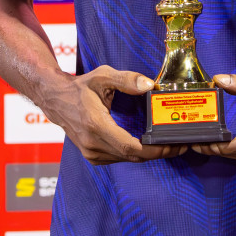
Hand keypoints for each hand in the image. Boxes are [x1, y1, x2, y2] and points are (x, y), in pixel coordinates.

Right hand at [40, 65, 186, 164]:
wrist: (56, 100)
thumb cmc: (80, 87)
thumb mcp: (103, 76)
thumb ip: (127, 79)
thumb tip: (149, 86)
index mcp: (96, 125)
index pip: (130, 147)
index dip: (154, 150)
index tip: (172, 145)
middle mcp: (93, 144)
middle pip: (133, 156)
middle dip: (158, 152)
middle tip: (179, 144)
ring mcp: (92, 153)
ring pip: (127, 159)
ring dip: (148, 154)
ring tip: (168, 143)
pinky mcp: (93, 156)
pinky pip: (119, 158)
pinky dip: (136, 154)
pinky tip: (148, 144)